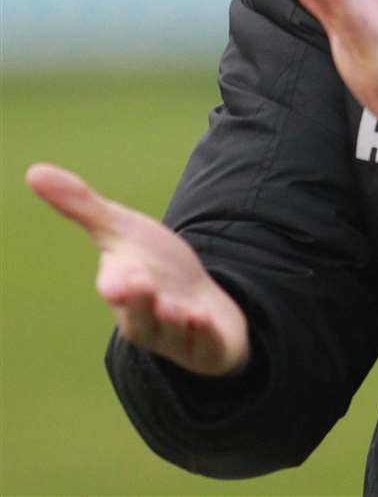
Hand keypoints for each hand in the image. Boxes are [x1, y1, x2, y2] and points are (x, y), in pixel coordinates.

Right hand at [25, 163, 249, 376]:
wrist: (200, 300)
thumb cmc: (154, 266)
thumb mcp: (122, 231)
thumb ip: (82, 206)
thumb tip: (32, 170)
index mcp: (124, 288)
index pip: (117, 287)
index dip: (117, 284)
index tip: (114, 280)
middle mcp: (146, 317)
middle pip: (140, 314)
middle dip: (139, 301)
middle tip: (139, 283)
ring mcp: (176, 333)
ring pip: (169, 331)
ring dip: (172, 319)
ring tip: (175, 307)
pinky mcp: (208, 344)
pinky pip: (206, 344)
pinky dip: (204, 334)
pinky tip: (203, 319)